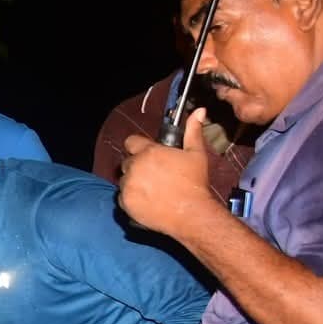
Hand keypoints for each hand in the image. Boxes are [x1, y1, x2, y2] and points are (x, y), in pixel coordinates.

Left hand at [118, 108, 222, 237]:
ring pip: (125, 180)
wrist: (190, 212)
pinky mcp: (124, 202)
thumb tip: (200, 110)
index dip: (138, 147)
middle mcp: (135, 166)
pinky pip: (123, 197)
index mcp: (149, 152)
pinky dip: (132, 198)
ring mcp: (128, 185)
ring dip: (134, 182)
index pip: (131, 142)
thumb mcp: (196, 154)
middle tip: (155, 175)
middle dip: (138, 166)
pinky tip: (148, 200)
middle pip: (128, 162)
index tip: (147, 153)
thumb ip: (193, 131)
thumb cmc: (194, 182)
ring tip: (153, 189)